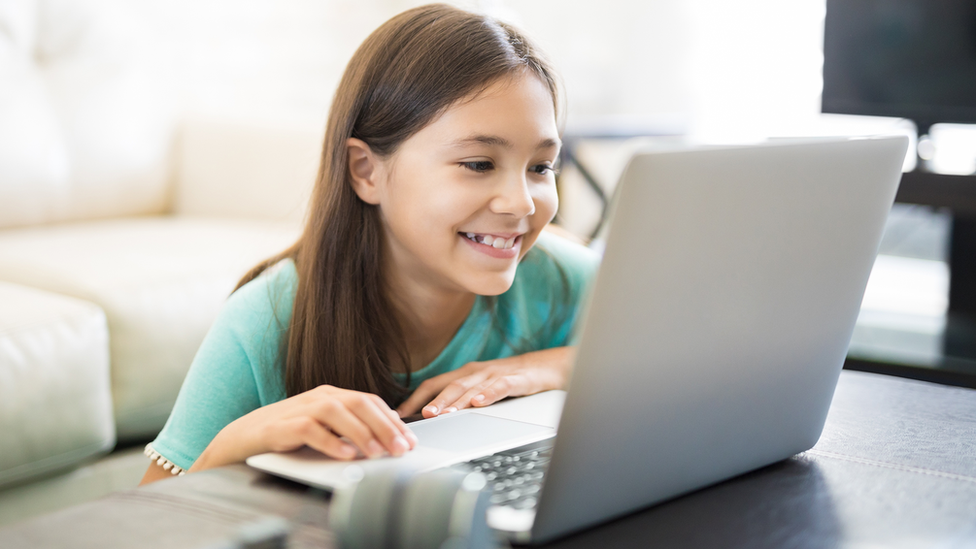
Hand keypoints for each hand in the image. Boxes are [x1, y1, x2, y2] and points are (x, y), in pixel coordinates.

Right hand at [190, 385, 418, 471]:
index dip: (393, 420)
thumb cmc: (288, 433)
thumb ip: (349, 427)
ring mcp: (301, 408)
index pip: (370, 401)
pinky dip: (330, 442)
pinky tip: (345, 454)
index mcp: (332, 395)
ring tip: (377, 452)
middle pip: (359, 403)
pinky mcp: (283, 425)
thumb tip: (386, 434)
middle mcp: (319, 397)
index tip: (410, 439)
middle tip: (401, 448)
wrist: (244, 436)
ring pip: (338, 412)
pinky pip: (310, 430)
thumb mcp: (324, 427)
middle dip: (385, 426)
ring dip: (361, 433)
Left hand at [396, 347, 574, 418]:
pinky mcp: (516, 379)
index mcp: (464, 374)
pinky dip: (490, 394)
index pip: (433, 384)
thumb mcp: (479, 387)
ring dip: (457, 401)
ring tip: (446, 414)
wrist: (542, 367)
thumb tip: (429, 418)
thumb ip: (457, 399)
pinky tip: (481, 403)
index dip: (415, 398)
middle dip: (434, 402)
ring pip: (473, 387)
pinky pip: (501, 386)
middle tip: (421, 416)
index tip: (399, 414)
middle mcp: (476, 372)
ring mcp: (495, 374)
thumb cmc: (506, 380)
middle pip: (450, 386)